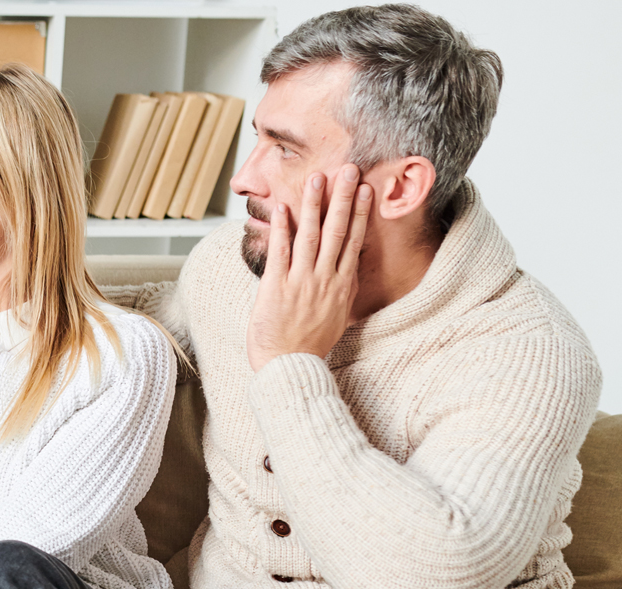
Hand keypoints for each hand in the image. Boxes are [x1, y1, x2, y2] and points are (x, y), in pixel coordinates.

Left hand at [246, 165, 371, 370]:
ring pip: (309, 236)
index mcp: (341, 285)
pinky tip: (281, 209)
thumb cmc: (310, 344)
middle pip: (336, 231)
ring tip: (316, 179)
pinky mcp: (276, 287)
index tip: (365, 189)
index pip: (353, 241)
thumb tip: (351, 267)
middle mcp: (324, 279)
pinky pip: (279, 253)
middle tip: (348, 169)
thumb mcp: (337, 315)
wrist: (288, 366)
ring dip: (313, 205)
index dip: (359, 213)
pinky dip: (280, 230)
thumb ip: (343, 289)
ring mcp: (300, 282)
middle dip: (342, 198)